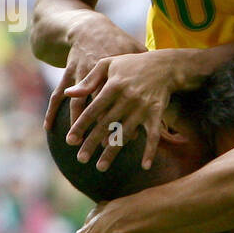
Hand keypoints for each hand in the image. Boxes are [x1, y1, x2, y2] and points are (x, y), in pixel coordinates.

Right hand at [44, 23, 141, 137]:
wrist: (91, 29)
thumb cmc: (118, 43)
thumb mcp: (134, 52)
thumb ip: (148, 76)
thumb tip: (167, 91)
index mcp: (116, 75)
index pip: (120, 103)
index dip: (122, 120)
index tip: (125, 139)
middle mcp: (97, 77)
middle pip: (97, 108)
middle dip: (97, 129)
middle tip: (100, 148)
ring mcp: (79, 76)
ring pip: (76, 104)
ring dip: (74, 124)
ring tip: (73, 143)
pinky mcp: (67, 75)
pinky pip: (57, 96)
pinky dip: (51, 112)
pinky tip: (48, 128)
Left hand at [61, 50, 182, 170]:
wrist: (165, 65)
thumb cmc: (132, 64)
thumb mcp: (107, 65)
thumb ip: (89, 81)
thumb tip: (68, 94)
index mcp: (113, 86)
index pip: (93, 110)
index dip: (81, 126)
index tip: (70, 141)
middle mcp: (127, 98)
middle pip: (106, 125)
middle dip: (92, 143)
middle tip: (80, 159)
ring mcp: (143, 108)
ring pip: (125, 134)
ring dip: (113, 152)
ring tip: (100, 167)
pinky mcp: (156, 114)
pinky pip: (154, 135)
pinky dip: (150, 151)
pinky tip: (145, 166)